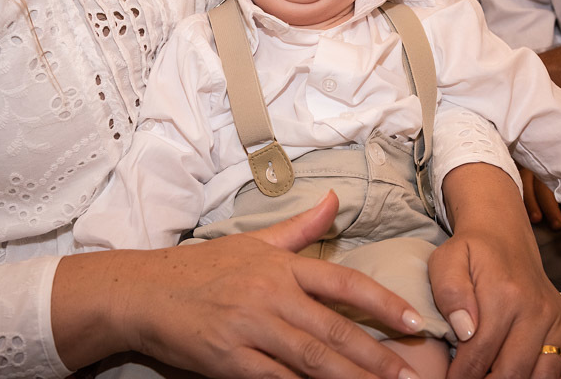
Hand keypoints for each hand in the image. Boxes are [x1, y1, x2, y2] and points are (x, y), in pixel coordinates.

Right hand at [53, 191, 422, 378]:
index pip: (343, 282)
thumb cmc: (203, 268)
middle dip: (377, 357)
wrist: (146, 292)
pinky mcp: (229, 361)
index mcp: (280, 266)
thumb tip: (336, 200)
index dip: (382, 303)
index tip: (414, 322)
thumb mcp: (253, 241)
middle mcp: (270, 296)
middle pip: (334, 330)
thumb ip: (300, 227)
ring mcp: (250, 330)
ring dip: (351, 378)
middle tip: (411, 377)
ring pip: (311, 360)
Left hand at [433, 163, 560, 378]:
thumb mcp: (447, 261)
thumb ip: (450, 293)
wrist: (503, 237)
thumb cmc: (471, 253)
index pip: (480, 353)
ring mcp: (557, 319)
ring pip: (543, 374)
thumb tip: (465, 330)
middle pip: (513, 370)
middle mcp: (536, 310)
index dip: (463, 375)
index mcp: (503, 295)